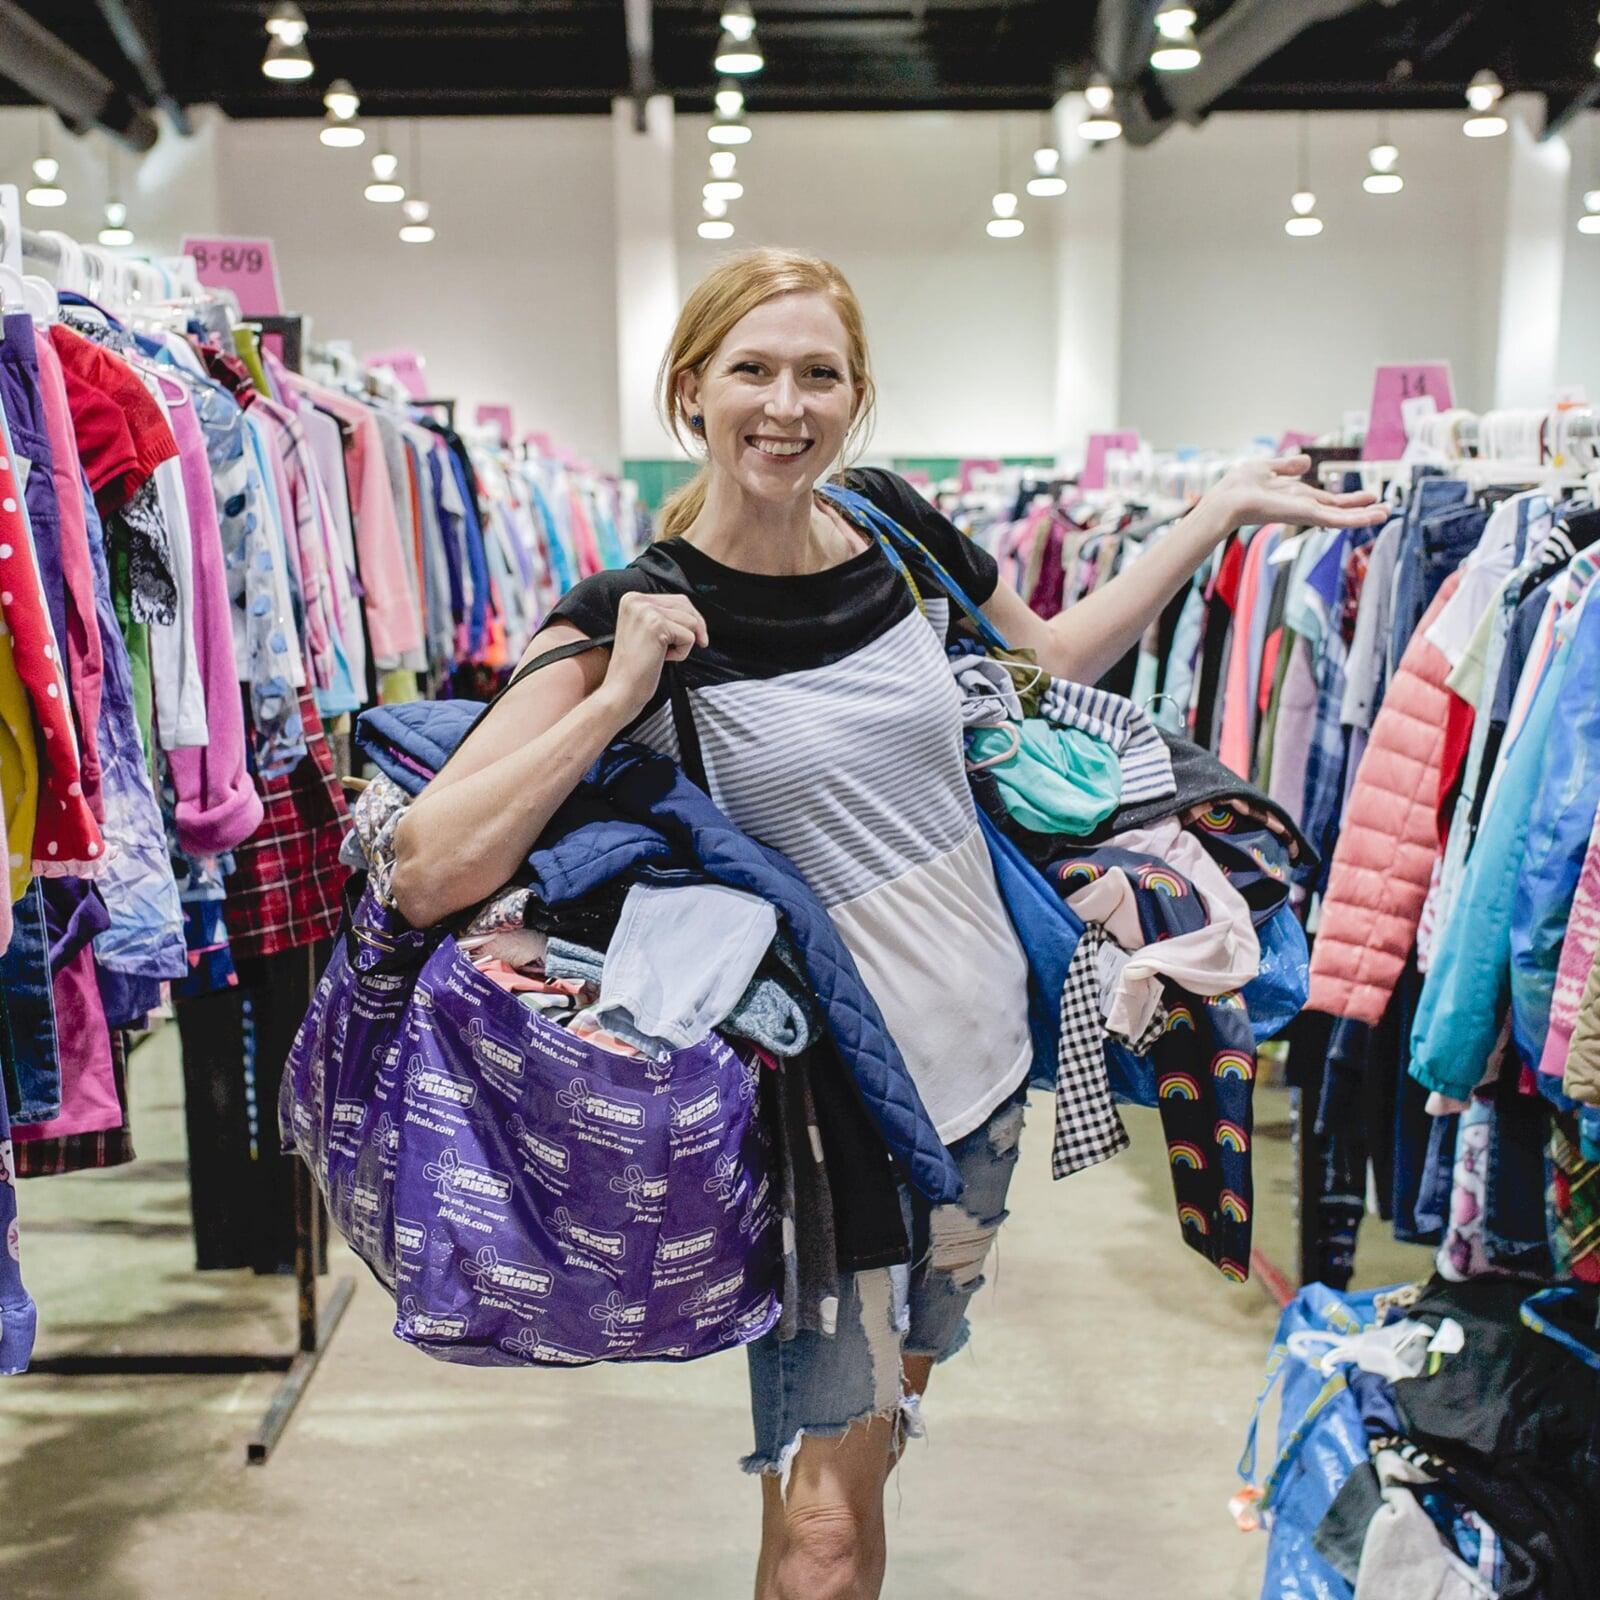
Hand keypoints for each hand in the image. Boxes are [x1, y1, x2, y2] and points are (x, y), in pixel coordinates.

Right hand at [599, 591, 708, 721]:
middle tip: (699, 644)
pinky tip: (663, 659)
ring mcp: (646, 611)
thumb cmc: (636, 666)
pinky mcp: (656, 625)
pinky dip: (682, 652)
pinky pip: (689, 636)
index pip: (676, 599)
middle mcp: (636, 600)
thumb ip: (663, 616)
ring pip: (690, 621)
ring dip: (684, 642)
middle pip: (685, 605)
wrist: (621, 688)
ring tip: (663, 654)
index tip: (696, 635)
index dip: (691, 617)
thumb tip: (694, 615)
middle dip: (696, 627)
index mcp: (632, 599)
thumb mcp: (647, 631)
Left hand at [1211, 454, 1389, 534]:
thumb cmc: (1239, 486)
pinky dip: (1357, 518)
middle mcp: (1303, 505)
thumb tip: (1308, 461)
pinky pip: (1337, 518)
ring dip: (1364, 516)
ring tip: (1386, 514)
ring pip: (1342, 516)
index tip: (1368, 496)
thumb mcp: (1268, 468)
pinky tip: (1374, 517)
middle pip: (1338, 508)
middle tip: (1383, 509)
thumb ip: (1288, 466)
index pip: (1327, 499)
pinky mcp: (1307, 515)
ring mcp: (1306, 512)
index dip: (1347, 499)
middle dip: (1360, 508)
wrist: (1228, 500)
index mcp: (1295, 495)